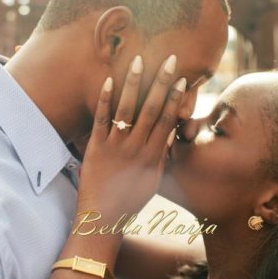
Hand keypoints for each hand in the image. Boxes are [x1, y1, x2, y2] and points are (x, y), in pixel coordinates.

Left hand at [77, 55, 185, 221]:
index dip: (175, 99)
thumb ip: (161, 155)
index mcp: (152, 156)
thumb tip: (169, 133)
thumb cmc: (129, 200)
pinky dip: (104, 99)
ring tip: (138, 60)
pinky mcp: (95, 147)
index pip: (167, 121)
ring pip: (127, 109)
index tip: (182, 79)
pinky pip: (100, 119)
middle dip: (162, 83)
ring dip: (134, 84)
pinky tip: (108, 80)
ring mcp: (115, 147)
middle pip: (151, 110)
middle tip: (170, 59)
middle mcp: (136, 149)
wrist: (101, 218)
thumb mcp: (152, 180)